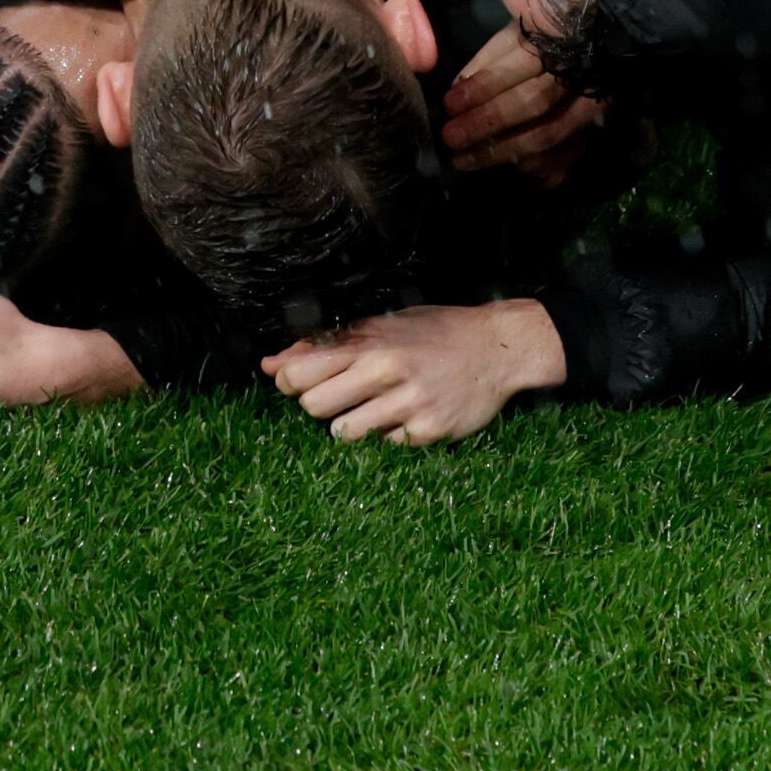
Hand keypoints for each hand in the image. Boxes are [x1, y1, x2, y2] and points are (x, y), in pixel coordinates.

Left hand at [263, 301, 565, 444]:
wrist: (498, 347)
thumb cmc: (435, 332)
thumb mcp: (384, 325)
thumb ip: (329, 344)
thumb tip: (272, 364)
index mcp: (371, 341)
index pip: (302, 371)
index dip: (290, 381)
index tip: (297, 383)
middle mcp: (386, 371)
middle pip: (315, 407)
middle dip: (320, 406)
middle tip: (341, 396)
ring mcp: (408, 404)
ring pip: (345, 432)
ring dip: (352, 424)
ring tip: (375, 407)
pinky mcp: (428, 431)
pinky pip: (387, 446)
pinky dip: (392, 435)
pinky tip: (410, 415)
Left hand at [437, 27, 602, 183]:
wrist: (609, 20)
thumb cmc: (556, 14)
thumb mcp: (523, 17)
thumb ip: (494, 52)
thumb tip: (460, 85)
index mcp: (561, 37)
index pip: (521, 62)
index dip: (484, 84)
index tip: (450, 102)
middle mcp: (581, 70)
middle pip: (534, 102)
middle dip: (488, 122)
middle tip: (451, 138)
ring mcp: (594, 97)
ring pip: (551, 132)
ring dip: (505, 149)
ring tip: (466, 160)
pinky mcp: (600, 119)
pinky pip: (573, 150)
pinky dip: (546, 165)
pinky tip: (519, 169)